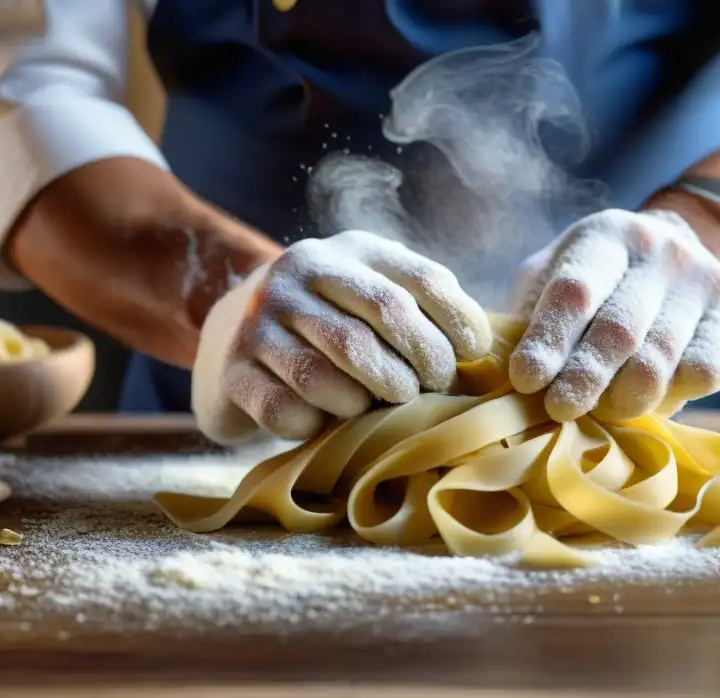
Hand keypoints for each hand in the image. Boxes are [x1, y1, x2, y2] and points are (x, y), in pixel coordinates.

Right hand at [192, 231, 492, 443]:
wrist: (230, 338)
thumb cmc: (330, 327)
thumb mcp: (373, 297)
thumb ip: (423, 308)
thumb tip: (489, 349)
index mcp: (350, 251)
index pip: (421, 278)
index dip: (458, 320)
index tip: (475, 355)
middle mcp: (301, 271)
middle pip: (385, 315)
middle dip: (424, 362)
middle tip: (433, 389)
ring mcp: (259, 319)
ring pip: (332, 368)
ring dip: (369, 398)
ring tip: (381, 405)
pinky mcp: (233, 369)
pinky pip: (287, 408)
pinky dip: (316, 424)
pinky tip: (325, 422)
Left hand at [509, 208, 719, 422]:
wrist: (682, 250)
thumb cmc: (597, 278)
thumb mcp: (554, 273)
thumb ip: (529, 310)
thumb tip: (497, 369)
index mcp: (607, 236)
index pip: (574, 290)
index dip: (549, 339)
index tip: (525, 379)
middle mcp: (661, 252)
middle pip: (620, 328)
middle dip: (585, 376)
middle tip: (559, 410)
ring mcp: (702, 284)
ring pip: (661, 357)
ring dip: (625, 397)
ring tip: (600, 414)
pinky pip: (705, 370)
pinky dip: (676, 396)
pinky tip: (652, 404)